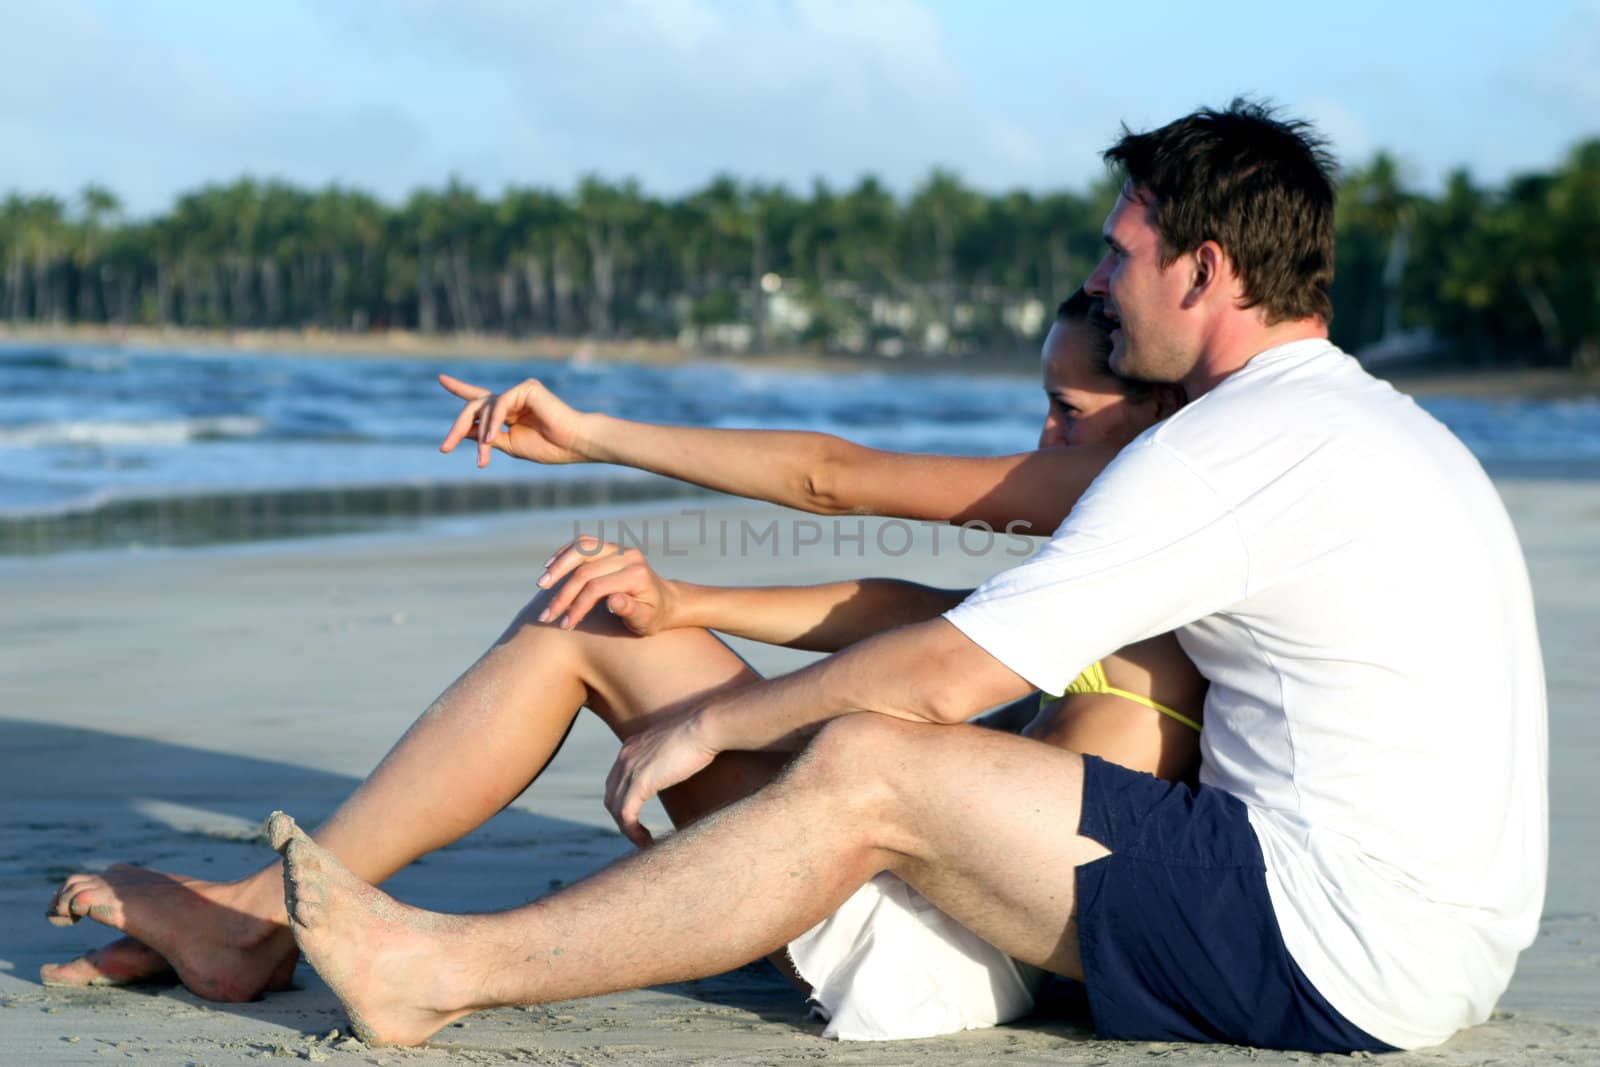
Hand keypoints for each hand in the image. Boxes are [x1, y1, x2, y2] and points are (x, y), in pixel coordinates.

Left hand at [437, 374, 587, 467]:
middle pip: (476, 406)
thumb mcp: (510, 445)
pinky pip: (500, 404)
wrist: (575, 444)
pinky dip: (493, 423)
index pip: (480, 400)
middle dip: (458, 427)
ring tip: (483, 456)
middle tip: (444, 447)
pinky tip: (492, 439)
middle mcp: (512, 398)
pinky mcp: (527, 388)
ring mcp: (520, 391)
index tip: (441, 378)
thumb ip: (487, 437)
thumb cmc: (549, 447)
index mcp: (509, 412)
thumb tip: (464, 432)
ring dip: (481, 435)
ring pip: (486, 409)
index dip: (460, 388)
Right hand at [535, 537, 680, 634]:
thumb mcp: (646, 621)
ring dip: (559, 566)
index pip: (597, 587)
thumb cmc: (653, 616)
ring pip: (582, 548)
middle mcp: (628, 556)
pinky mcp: (610, 547)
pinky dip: (564, 553)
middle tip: (547, 615)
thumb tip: (612, 600)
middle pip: (585, 570)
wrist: (665, 601)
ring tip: (542, 584)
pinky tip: (549, 567)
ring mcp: (619, 548)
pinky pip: (584, 543)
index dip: (577, 606)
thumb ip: (631, 611)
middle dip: (563, 594)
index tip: (564, 625)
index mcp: (637, 575)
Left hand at [605, 709, 719, 846]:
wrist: (706, 727)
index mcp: (631, 746)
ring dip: (627, 829)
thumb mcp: (677, 746)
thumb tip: (678, 771)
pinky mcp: (640, 783)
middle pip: (612, 795)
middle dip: (622, 817)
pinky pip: (626, 814)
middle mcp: (625, 756)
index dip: (624, 800)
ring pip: (616, 808)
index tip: (639, 816)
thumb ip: (668, 758)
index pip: (616, 780)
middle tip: (639, 833)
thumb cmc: (702, 734)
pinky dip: (632, 831)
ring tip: (643, 842)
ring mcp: (630, 769)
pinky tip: (645, 842)